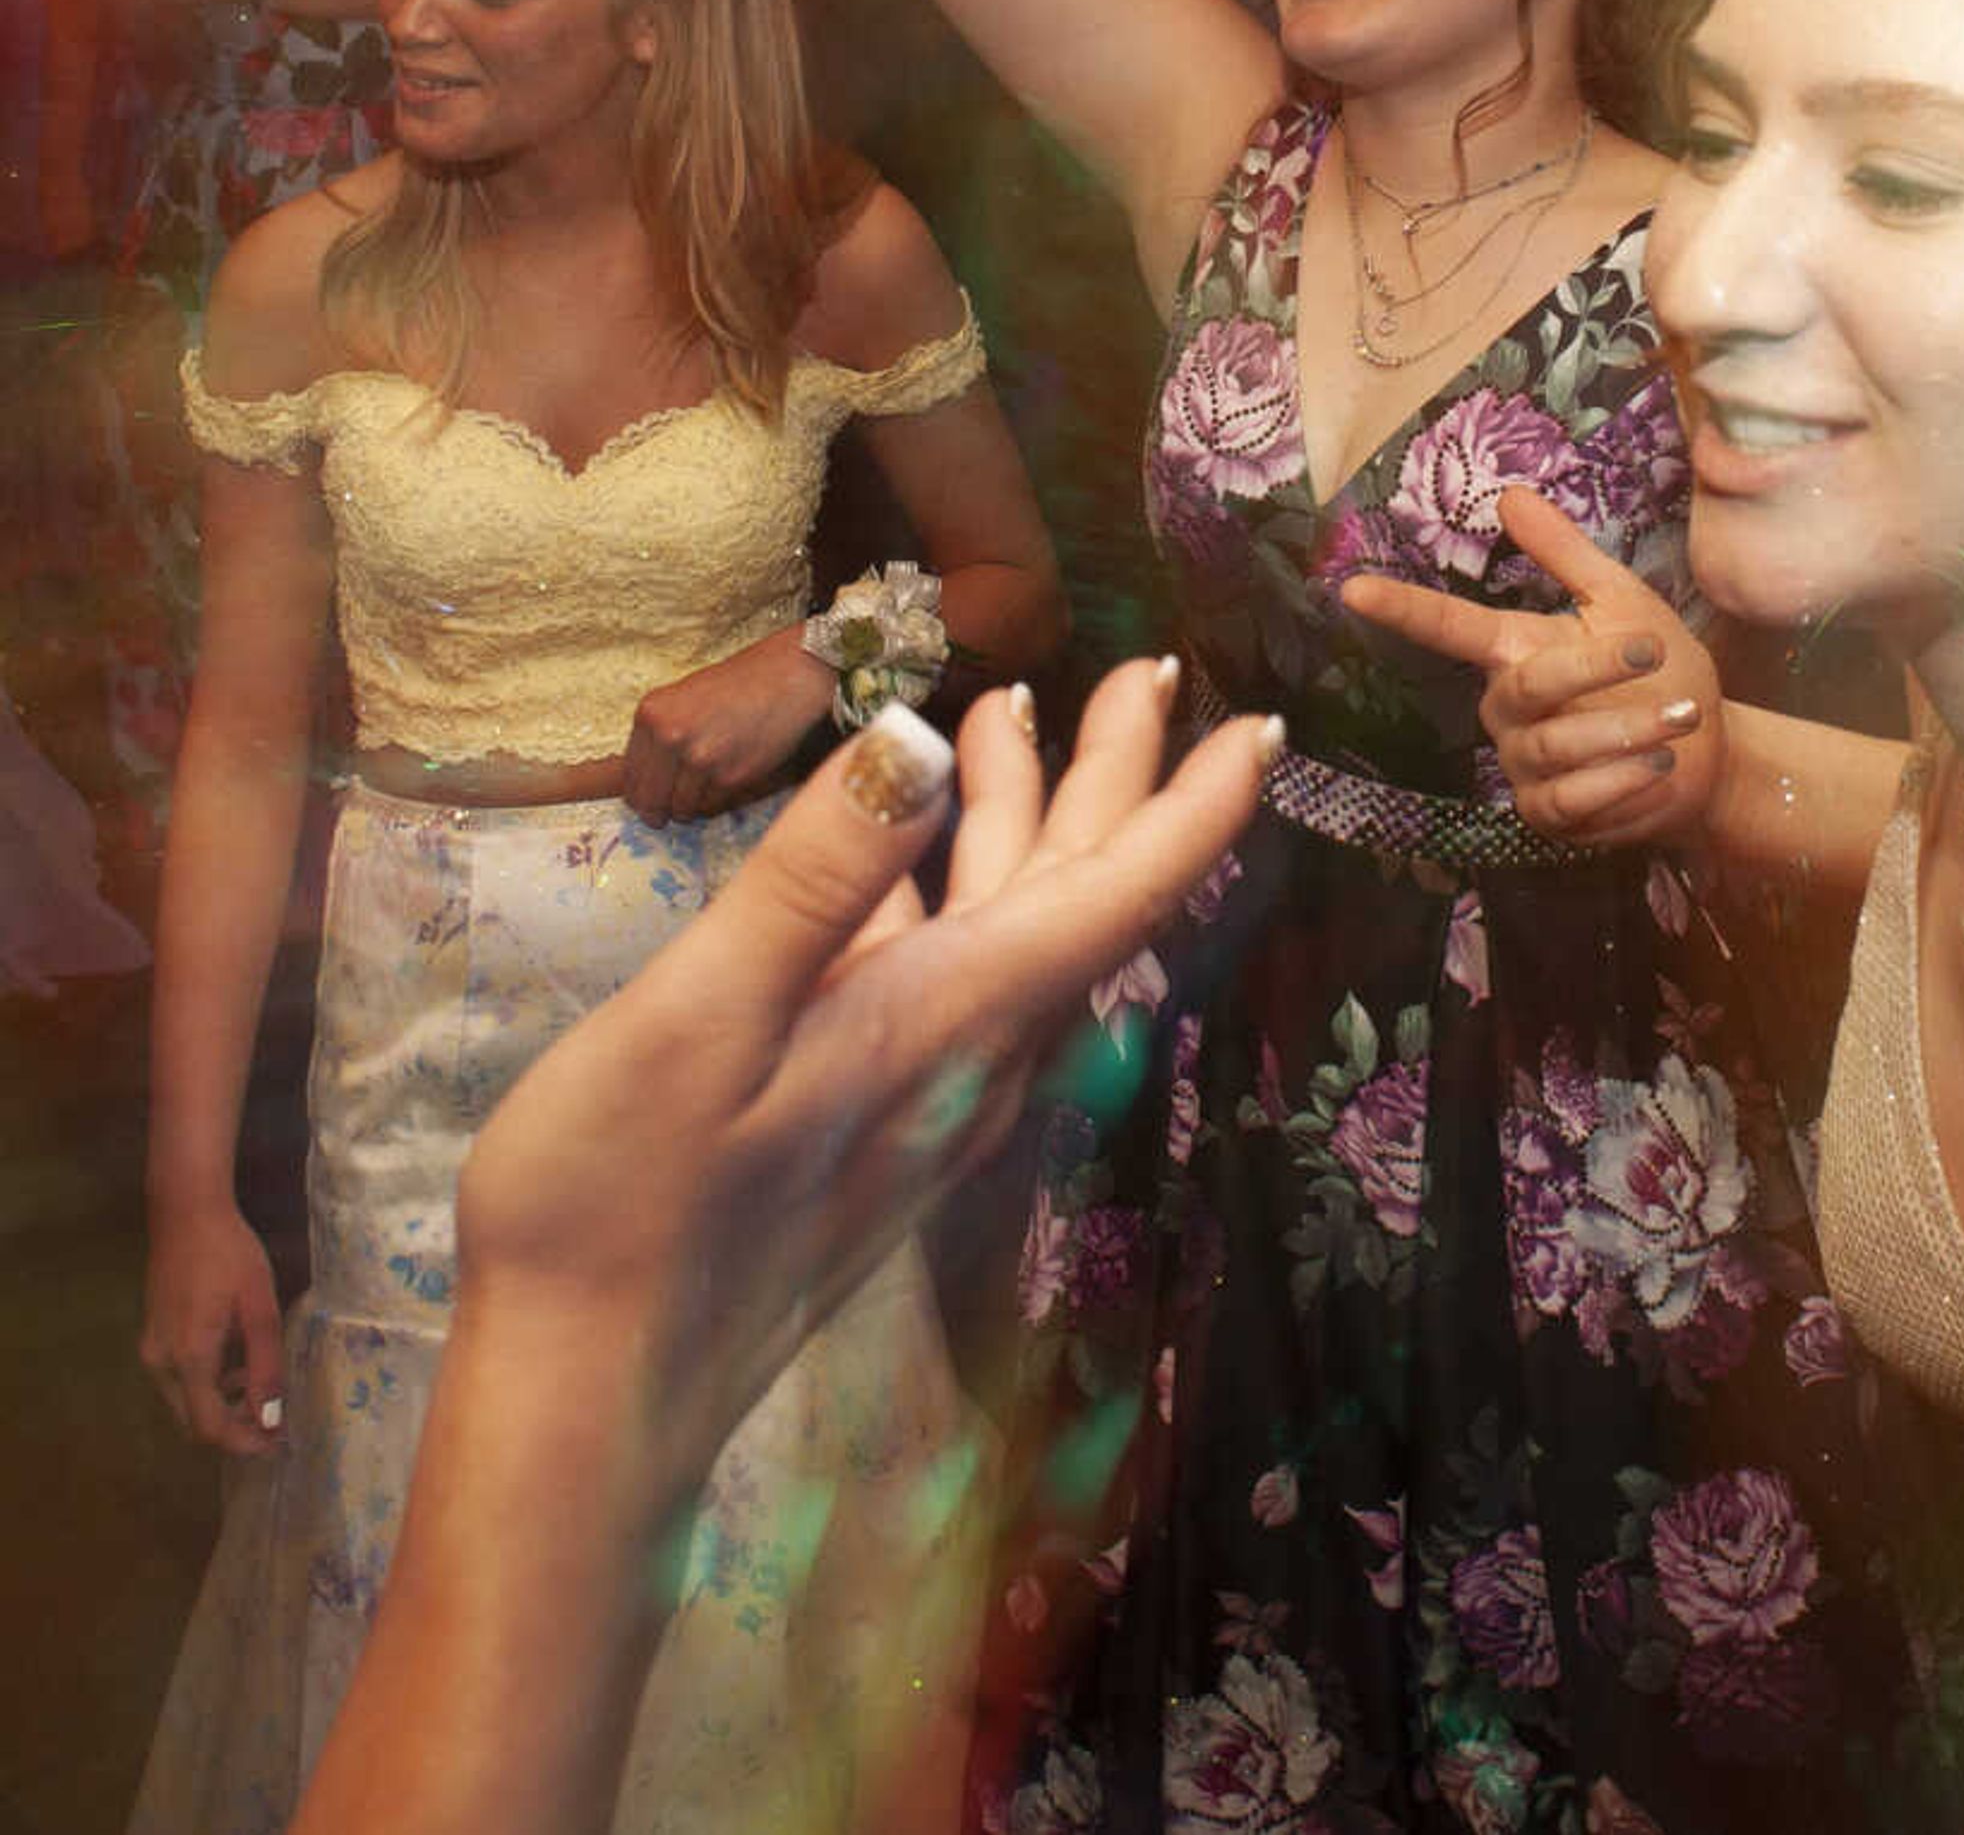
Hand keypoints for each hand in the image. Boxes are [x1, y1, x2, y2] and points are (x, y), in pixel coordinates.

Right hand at [141, 1200, 285, 1454]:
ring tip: (266, 1392)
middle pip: (193, 1421)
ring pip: (186, 1402)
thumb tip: (271, 1416)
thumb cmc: (231, 1255)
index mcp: (188, 1359)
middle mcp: (160, 1363)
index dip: (244, 1443)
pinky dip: (210, 1385)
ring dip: (223, 1407)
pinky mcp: (154, 1338)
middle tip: (277, 1424)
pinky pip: (181, 1379)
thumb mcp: (260, 1308)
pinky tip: (241, 1365)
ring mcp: (152, 1351)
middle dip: (234, 1429)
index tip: (278, 1443)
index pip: (208, 1427)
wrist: (186, 1215)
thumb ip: (265, 1365)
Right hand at [451, 664, 1271, 1506]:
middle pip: (1082, 892)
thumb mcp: (698, 1018)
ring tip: (1015, 711)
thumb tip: (916, 737)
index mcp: (954, 1019)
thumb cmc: (620, 1212)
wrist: (585, 1408)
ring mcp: (927, 1097)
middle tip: (1148, 670)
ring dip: (1027, 816)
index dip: (1198, 801)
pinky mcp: (874, 1124)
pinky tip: (910, 851)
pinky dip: (950, 886)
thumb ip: (815, 876)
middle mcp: (972, 1058)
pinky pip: (953, 975)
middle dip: (1118, 772)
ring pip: (1017, 928)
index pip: (1121, 892)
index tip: (1263, 720)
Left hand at [621, 630, 836, 823]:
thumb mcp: (682, 699)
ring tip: (711, 781)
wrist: (789, 675)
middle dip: (659, 811)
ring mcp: (701, 759)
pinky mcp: (732, 776)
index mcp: (651, 715)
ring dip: (693, 805)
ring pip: (683, 809)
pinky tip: (732, 774)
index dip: (639, 795)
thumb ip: (656, 736)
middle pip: (649, 801)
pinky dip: (720, 799)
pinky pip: (713, 806)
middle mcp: (669, 737)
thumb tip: (634, 780)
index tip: (648, 802)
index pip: (629, 778)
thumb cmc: (739, 685)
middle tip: (667, 813)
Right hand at [1342, 483, 1718, 850]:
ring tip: (1681, 716)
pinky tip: (1659, 765)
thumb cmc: (1660, 672)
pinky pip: (1568, 798)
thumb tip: (1510, 494)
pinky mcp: (1547, 814)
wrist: (1706, 754)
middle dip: (1592, 668)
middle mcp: (1506, 708)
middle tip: (1653, 650)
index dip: (1401, 608)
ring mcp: (1522, 765)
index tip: (1353, 588)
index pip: (1448, 626)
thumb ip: (1565, 554)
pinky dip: (1619, 780)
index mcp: (1515, 649)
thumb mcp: (1622, 601)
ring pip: (1554, 747)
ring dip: (1627, 728)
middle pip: (1526, 685)